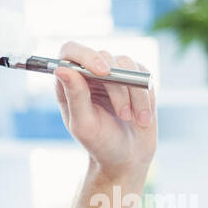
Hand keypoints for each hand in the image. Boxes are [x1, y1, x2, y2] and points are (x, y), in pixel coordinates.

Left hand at [52, 41, 156, 180]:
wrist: (128, 156)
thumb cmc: (101, 144)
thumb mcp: (85, 125)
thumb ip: (75, 96)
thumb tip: (62, 69)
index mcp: (71, 82)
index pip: (71, 51)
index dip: (86, 55)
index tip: (103, 72)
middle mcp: (91, 73)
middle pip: (104, 56)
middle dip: (117, 88)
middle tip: (123, 114)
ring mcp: (115, 74)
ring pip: (127, 65)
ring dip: (134, 95)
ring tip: (133, 119)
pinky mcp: (136, 78)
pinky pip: (144, 75)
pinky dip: (146, 97)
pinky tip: (143, 117)